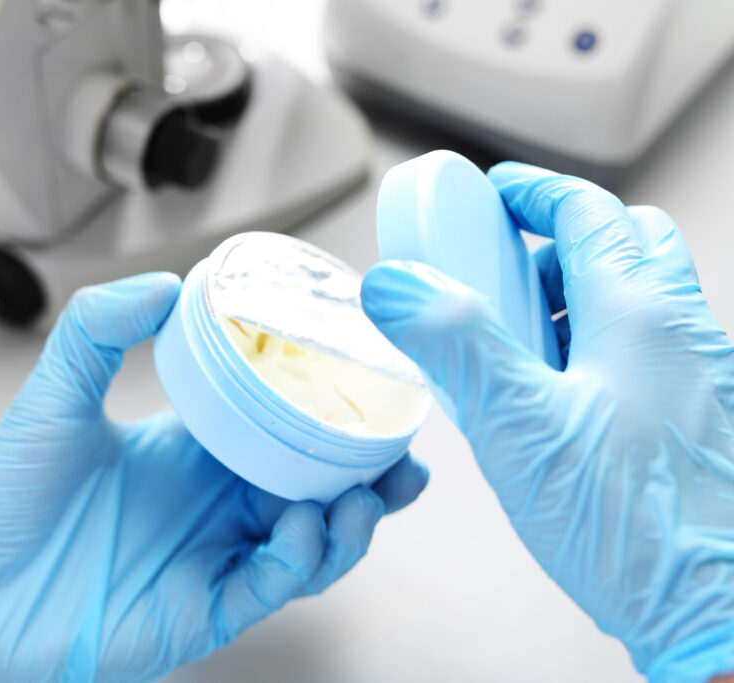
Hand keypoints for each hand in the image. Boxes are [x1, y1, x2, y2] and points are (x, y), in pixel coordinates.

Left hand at [0, 273, 428, 682]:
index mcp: (194, 451)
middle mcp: (214, 503)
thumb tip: (164, 283)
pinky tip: (303, 530)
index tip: (371, 384)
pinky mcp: (205, 607)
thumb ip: (98, 330)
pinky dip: (299, 561)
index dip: (331, 413)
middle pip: (317, 487)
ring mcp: (214, 556)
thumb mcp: (55, 399)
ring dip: (350, 522)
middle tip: (405, 453)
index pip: (282, 426)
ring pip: (311, 543)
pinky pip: (271, 586)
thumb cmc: (2, 501)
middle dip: (370, 475)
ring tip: (366, 494)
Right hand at [360, 163, 733, 682]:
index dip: (535, 193)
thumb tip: (399, 284)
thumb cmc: (633, 528)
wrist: (714, 615)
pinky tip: (563, 395)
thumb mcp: (519, 427)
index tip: (496, 191)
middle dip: (562, 238)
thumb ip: (456, 345)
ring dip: (581, 291)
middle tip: (506, 264)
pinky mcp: (701, 418)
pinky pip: (652, 349)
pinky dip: (602, 340)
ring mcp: (703, 376)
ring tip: (523, 335)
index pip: (589, 212)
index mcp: (642, 315)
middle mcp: (685, 333)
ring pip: (643, 296)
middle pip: (629, 242)